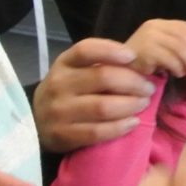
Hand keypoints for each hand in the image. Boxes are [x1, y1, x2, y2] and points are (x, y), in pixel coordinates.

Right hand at [34, 37, 158, 153]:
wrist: (37, 123)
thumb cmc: (68, 92)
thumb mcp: (75, 71)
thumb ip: (100, 65)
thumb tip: (140, 64)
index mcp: (63, 63)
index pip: (86, 50)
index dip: (111, 50)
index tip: (133, 56)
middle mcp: (58, 84)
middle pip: (103, 78)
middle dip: (133, 82)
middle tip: (148, 88)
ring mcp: (59, 111)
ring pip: (103, 107)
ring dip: (130, 105)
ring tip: (143, 104)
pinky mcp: (63, 135)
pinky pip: (97, 132)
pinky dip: (120, 127)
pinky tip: (133, 122)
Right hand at [124, 19, 185, 78]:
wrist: (120, 70)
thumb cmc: (145, 60)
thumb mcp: (163, 47)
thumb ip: (179, 44)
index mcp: (159, 23)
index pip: (185, 26)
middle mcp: (153, 27)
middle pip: (184, 37)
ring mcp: (148, 38)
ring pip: (179, 48)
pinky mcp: (145, 51)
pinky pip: (170, 59)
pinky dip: (178, 68)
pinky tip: (178, 74)